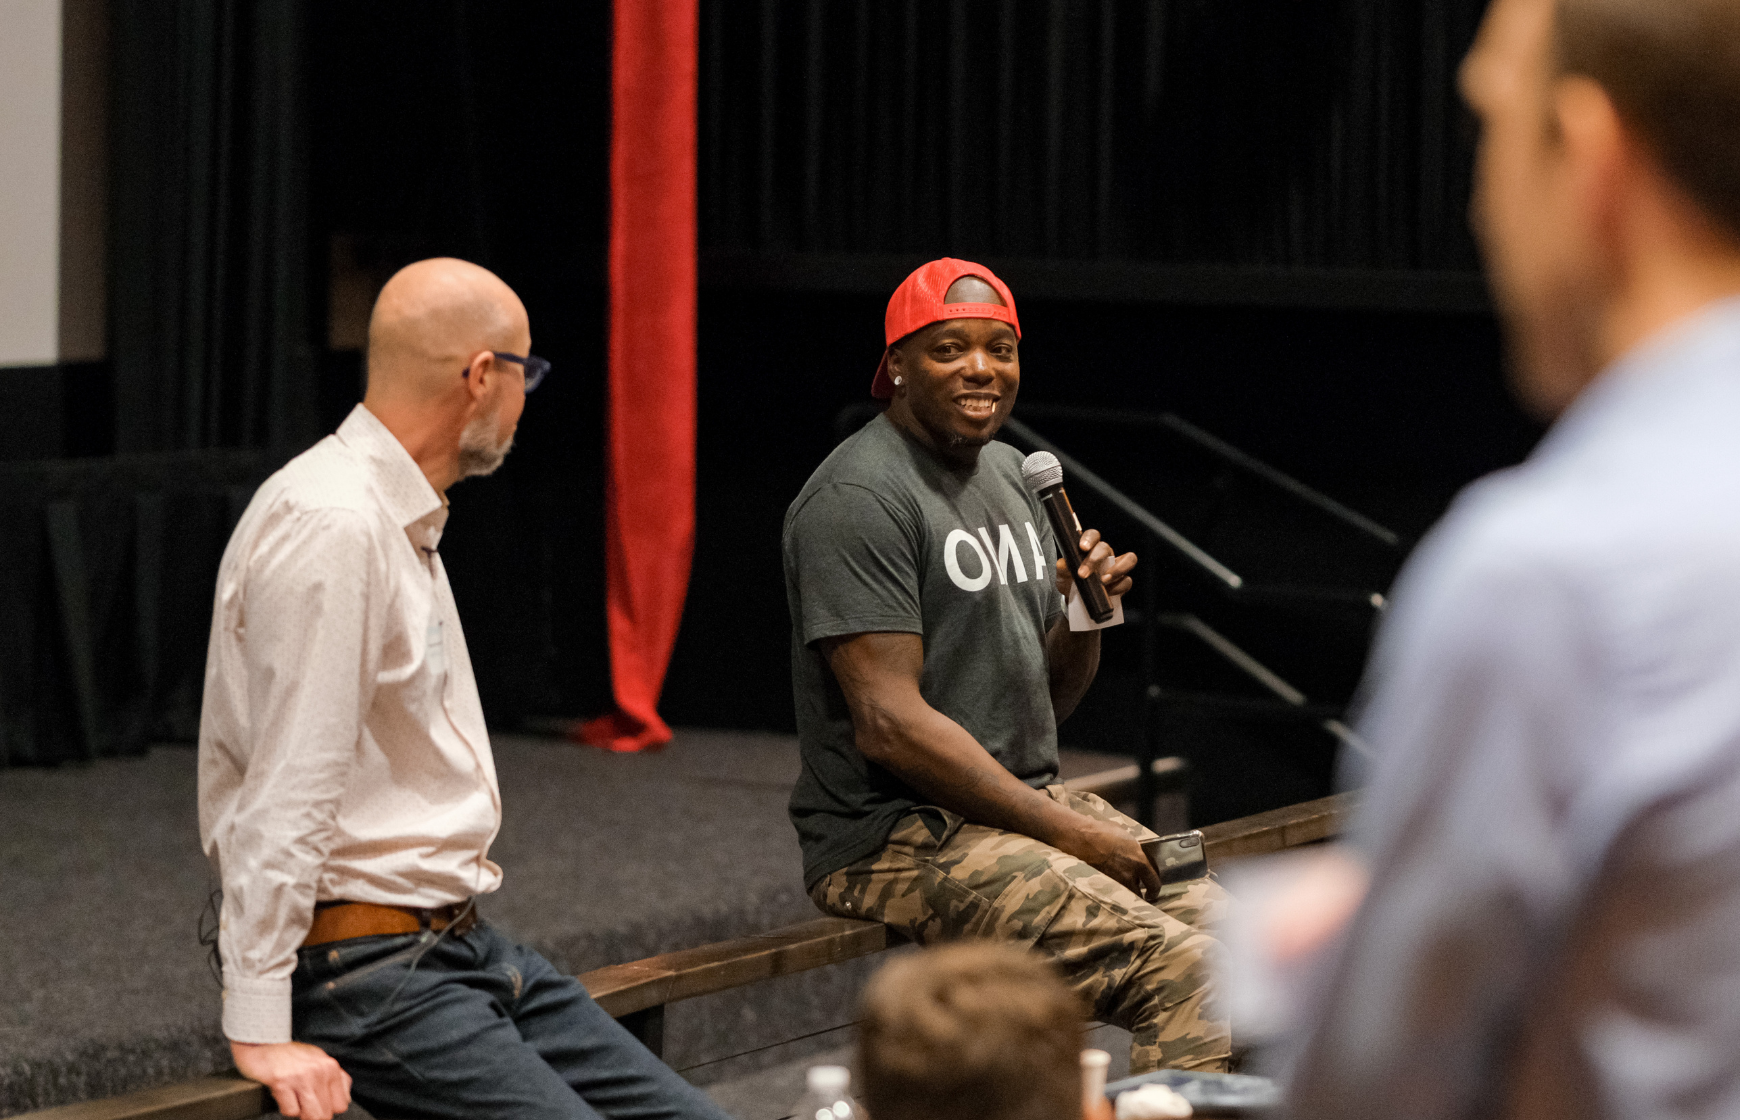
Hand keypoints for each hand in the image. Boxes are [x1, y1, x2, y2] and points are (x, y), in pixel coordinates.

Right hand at [230, 1040, 351, 1119]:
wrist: (264, 1043)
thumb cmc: (291, 1054)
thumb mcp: (319, 1060)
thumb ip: (335, 1078)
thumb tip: (345, 1099)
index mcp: (331, 1067)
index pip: (341, 1105)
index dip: (328, 1109)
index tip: (319, 1105)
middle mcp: (319, 1072)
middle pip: (326, 1114)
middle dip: (314, 1114)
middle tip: (304, 1104)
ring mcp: (301, 1077)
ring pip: (312, 1116)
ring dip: (302, 1114)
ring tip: (295, 1102)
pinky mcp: (282, 1083)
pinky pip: (290, 1111)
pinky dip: (286, 1108)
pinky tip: (283, 1096)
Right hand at [1051, 816, 1161, 899]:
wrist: (1082, 838)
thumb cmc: (1103, 832)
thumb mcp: (1126, 838)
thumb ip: (1134, 850)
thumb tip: (1136, 854)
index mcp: (1139, 861)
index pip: (1154, 882)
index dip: (1155, 889)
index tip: (1153, 892)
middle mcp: (1128, 875)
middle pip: (1138, 894)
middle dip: (1138, 894)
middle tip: (1136, 893)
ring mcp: (1114, 881)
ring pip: (1123, 895)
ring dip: (1123, 893)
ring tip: (1120, 891)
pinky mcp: (1101, 885)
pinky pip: (1110, 892)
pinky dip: (1110, 891)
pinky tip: (1107, 886)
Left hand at [1053, 528, 1136, 599]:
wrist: (1077, 599)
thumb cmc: (1072, 581)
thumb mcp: (1063, 575)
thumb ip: (1063, 568)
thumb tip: (1064, 563)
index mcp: (1090, 548)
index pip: (1092, 535)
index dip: (1089, 538)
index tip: (1083, 547)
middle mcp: (1105, 554)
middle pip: (1106, 548)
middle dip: (1095, 559)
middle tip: (1084, 574)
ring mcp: (1116, 567)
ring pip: (1129, 559)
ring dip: (1117, 569)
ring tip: (1103, 581)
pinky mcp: (1122, 581)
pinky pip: (1126, 581)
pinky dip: (1117, 587)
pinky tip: (1107, 592)